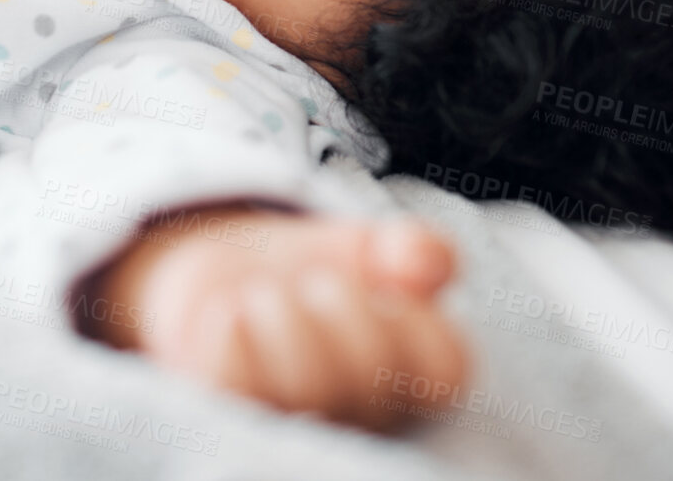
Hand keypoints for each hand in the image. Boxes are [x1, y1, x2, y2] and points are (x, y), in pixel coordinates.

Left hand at [79, 205, 468, 431]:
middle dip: (342, 302)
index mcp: (410, 381)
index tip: (389, 278)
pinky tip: (229, 314)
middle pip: (374, 372)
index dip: (415, 316)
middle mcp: (359, 418)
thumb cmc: (314, 277)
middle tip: (315, 282)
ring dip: (285, 313)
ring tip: (265, 294)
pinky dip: (231, 331)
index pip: (445, 370)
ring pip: (308, 384)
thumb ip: (414, 251)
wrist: (226, 278)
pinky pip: (237, 384)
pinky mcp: (227, 411)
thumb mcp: (370, 250)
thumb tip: (424, 261)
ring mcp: (291, 422)